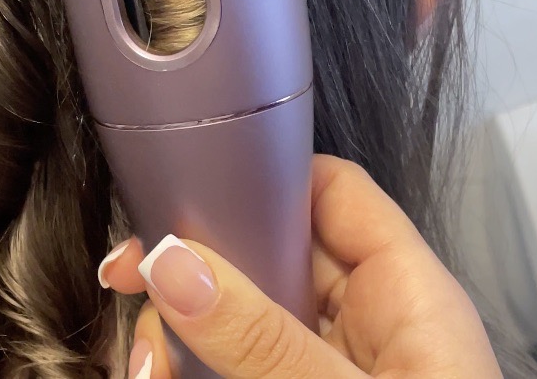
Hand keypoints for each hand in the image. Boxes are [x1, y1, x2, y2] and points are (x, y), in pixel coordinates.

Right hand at [98, 155, 500, 377]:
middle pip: (269, 249)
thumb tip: (174, 263)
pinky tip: (160, 376)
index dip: (267, 177)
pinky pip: (231, 365)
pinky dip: (190, 369)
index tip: (190, 187)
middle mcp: (363, 322)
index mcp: (403, 293)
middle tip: (132, 276)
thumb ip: (263, 337)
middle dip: (198, 263)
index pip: (332, 192)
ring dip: (180, 327)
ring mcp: (323, 366)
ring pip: (238, 311)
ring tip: (146, 360)